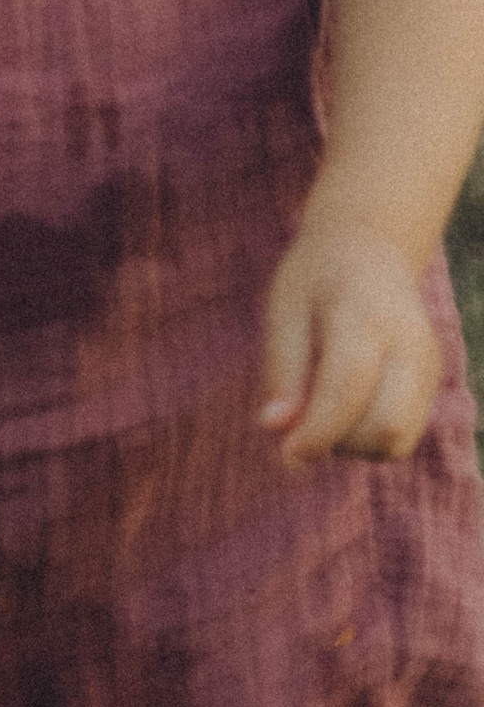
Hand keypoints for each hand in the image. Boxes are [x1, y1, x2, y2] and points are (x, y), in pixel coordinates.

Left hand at [258, 215, 442, 462]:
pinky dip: (369, 439)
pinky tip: (345, 407)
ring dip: (353, 444)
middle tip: (301, 420)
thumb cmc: (316, 279)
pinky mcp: (431, 383)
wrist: (369, 251)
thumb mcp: (284, 309)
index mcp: (365, 314)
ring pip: (398, 440)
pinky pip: (403, 435)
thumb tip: (274, 428)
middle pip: (386, 426)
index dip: (317, 430)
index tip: (286, 454)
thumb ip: (282, 369)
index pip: (349, 387)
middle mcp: (410, 343)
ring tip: (322, 406)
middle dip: (338, 441)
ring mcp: (428, 365)